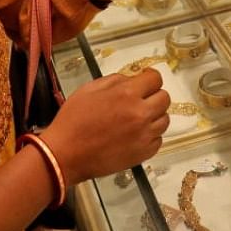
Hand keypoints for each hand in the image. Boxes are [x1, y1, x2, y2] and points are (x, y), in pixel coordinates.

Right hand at [41, 68, 169, 182]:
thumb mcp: (90, 89)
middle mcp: (141, 113)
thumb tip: (132, 79)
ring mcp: (144, 135)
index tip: (145, 79)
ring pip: (164, 120)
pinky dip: (150, 135)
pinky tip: (136, 134)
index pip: (156, 78)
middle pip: (165, 98)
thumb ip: (115, 80)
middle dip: (154, 95)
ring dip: (154, 116)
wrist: (65, 154)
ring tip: (137, 118)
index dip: (150, 77)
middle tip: (141, 99)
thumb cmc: (73, 120)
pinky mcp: (143, 153)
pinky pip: (158, 139)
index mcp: (127, 94)